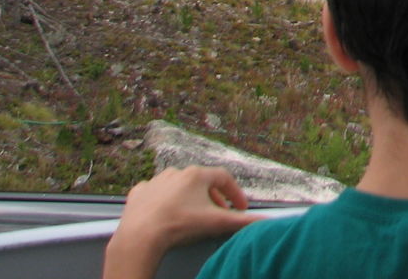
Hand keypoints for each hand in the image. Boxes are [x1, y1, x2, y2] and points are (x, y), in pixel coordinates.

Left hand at [103, 166, 257, 278]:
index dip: (235, 193)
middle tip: (218, 214)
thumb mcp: (216, 223)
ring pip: (178, 185)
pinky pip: (155, 192)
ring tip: (192, 214)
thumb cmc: (180, 226)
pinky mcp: (139, 192)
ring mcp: (156, 181)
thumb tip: (268, 221)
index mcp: (198, 175)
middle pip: (202, 182)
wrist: (141, 236)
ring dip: (188, 197)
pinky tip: (165, 212)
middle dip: (213, 198)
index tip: (240, 208)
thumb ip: (243, 221)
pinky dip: (163, 200)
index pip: (224, 179)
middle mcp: (177, 172)